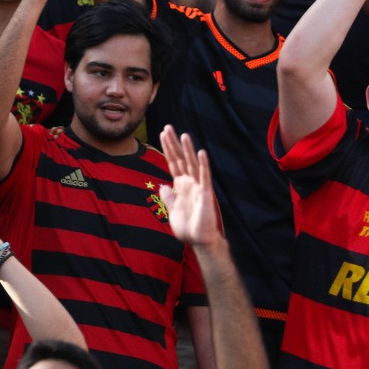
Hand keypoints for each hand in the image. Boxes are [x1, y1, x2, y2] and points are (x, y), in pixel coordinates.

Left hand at [158, 126, 220, 248]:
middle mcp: (189, 182)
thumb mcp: (172, 211)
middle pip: (180, 159)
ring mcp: (198, 186)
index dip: (167, 149)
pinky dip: (202, 164)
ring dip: (187, 149)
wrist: (200, 241)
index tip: (162, 134)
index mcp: (180, 185)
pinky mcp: (205, 193)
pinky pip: (204, 176)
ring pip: (191, 164)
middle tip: (167, 127)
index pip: (172, 163)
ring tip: (183, 134)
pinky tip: (201, 152)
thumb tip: (163, 186)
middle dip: (173, 143)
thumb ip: (168, 198)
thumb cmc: (188, 227)